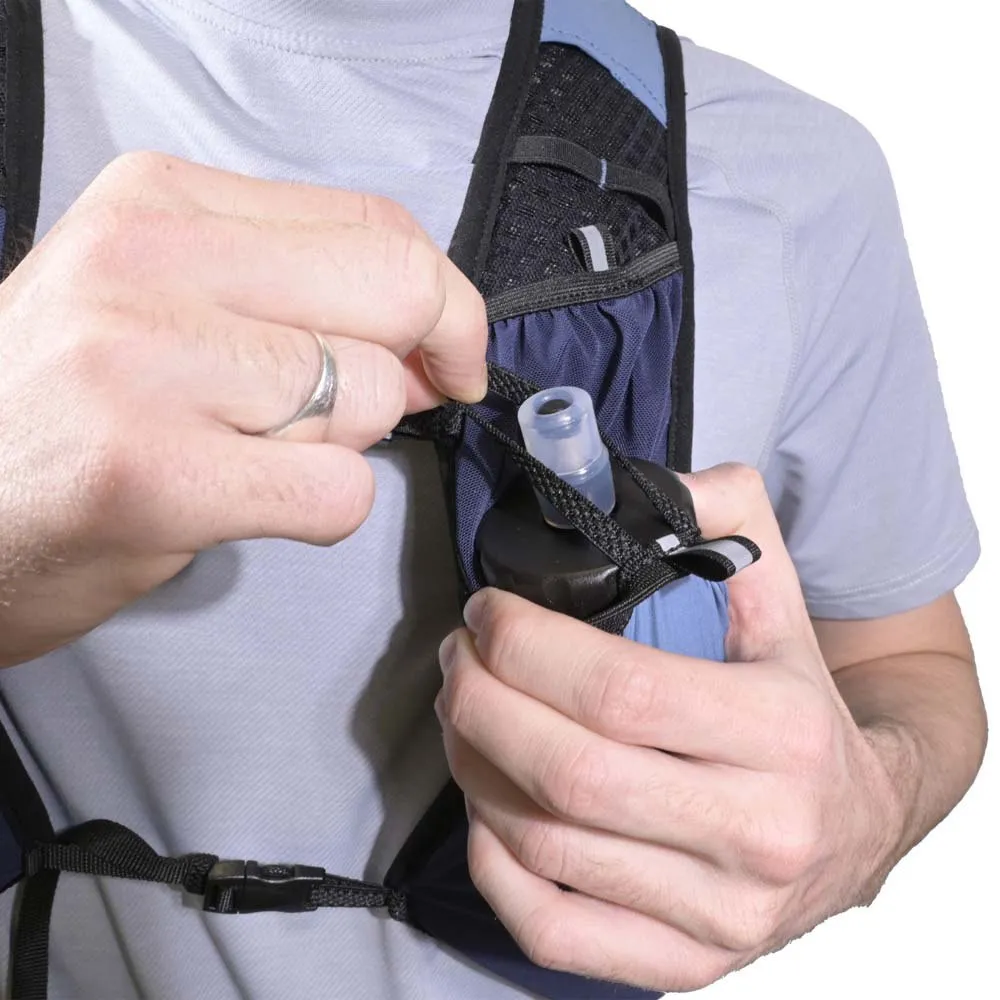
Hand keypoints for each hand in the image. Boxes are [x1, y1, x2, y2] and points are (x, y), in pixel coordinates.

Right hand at [0, 152, 486, 666]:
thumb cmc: (64, 410)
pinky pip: (339, 491)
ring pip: (371, 398)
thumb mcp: (161, 298)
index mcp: (162, 201)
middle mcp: (151, 261)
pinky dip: (319, 510)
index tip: (444, 353)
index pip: (378, 224)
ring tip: (243, 451)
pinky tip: (243, 500)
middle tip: (369, 408)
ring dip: (336, 445)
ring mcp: (149, 365)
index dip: (443, 302)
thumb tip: (433, 343)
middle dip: (415, 368)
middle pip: (398, 292)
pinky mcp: (158, 473)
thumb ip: (298, 295)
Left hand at [436, 464, 905, 991]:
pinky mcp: (684, 962)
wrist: (863, 828)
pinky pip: (552, 927)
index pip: (619, 690)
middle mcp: (757, 834)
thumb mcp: (783, 600)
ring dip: (473, 766)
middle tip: (457, 658)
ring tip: (462, 713)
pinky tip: (485, 804)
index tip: (486, 614)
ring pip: (545, 844)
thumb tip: (654, 482)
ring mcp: (718, 913)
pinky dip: (492, 862)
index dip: (525, 646)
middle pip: (567, 772)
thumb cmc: (803, 708)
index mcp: (781, 733)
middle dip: (479, 701)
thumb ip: (728, 516)